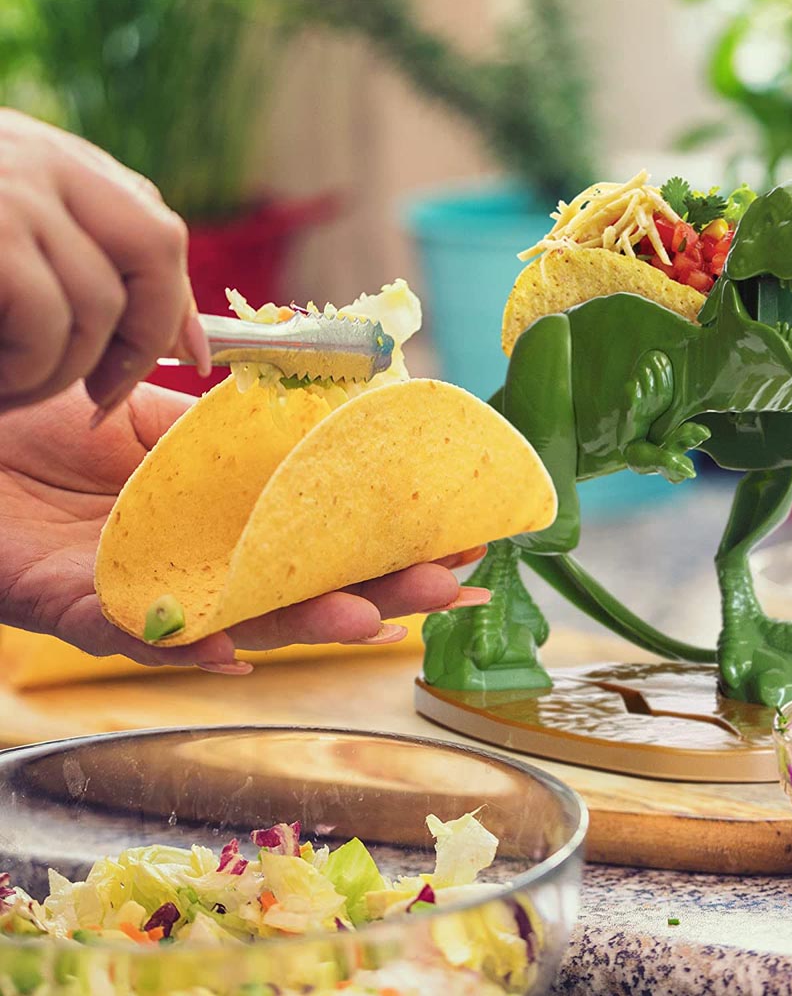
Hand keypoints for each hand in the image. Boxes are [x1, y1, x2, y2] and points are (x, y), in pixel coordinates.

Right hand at [0, 109, 209, 417]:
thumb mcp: (14, 247)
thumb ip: (85, 267)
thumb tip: (187, 344)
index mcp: (50, 160)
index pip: (154, 226)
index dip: (178, 303)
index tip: (191, 361)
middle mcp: (38, 158)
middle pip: (156, 246)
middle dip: (146, 334)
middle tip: (104, 396)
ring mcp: (9, 188)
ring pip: (101, 301)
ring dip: (65, 370)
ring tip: (12, 387)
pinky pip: (50, 318)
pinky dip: (29, 371)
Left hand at [0, 384, 488, 674]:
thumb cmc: (55, 419)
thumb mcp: (161, 416)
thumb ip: (232, 430)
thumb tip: (328, 410)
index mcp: (231, 518)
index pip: (327, 537)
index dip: (393, 540)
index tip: (463, 534)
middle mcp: (205, 566)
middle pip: (305, 589)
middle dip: (381, 590)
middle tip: (449, 586)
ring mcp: (150, 594)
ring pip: (242, 622)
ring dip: (306, 623)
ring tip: (369, 618)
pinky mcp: (79, 609)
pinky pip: (139, 637)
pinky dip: (187, 646)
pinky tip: (236, 654)